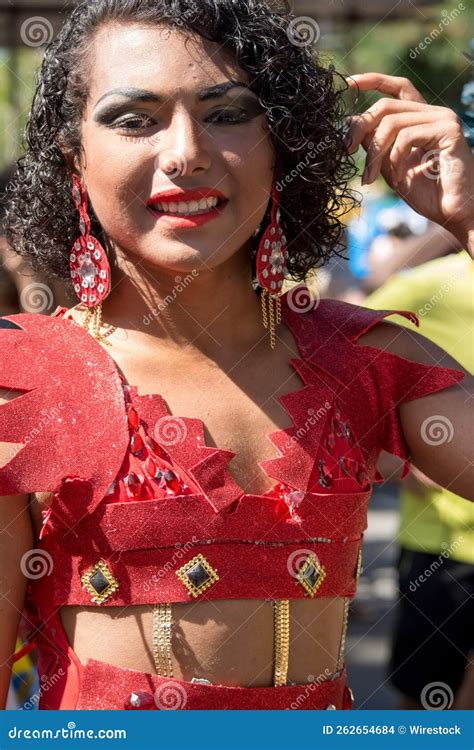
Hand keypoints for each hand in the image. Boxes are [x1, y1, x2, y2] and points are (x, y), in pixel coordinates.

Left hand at [345, 73, 473, 255]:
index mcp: (421, 119)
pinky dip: (394, 158)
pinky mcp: (448, 130)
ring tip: (370, 177)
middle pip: (385, 106)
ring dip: (374, 152)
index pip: (397, 88)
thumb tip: (349, 121)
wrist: (455, 214)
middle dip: (360, 128)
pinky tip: (399, 176)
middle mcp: (433, 114)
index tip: (348, 84)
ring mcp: (443, 119)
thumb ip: (375, 145)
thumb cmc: (428, 195)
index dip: (372, 81)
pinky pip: (407, 136)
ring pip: (392, 122)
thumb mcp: (391, 167)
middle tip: (346, 151)